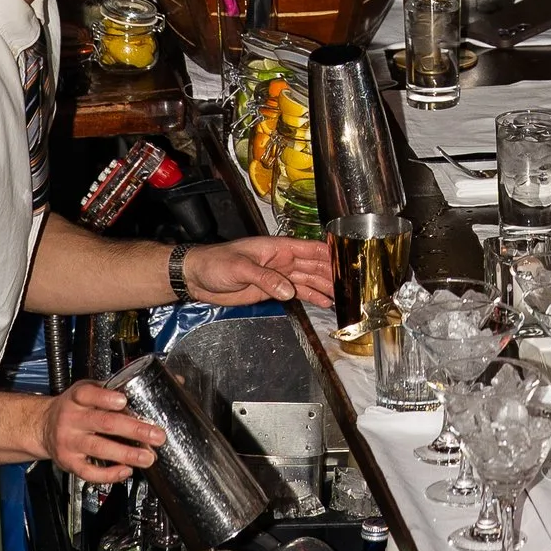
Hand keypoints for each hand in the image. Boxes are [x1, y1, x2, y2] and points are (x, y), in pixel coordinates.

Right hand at [39, 380, 158, 485]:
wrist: (43, 427)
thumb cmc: (73, 408)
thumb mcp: (86, 392)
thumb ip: (111, 392)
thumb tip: (147, 399)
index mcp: (77, 398)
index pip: (89, 395)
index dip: (105, 398)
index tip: (123, 401)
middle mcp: (72, 419)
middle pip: (104, 423)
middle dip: (133, 429)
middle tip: (155, 435)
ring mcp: (69, 442)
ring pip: (99, 448)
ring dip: (127, 454)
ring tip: (147, 458)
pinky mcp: (69, 462)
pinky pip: (89, 471)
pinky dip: (109, 474)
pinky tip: (125, 471)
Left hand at [184, 234, 334, 310]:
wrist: (198, 278)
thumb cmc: (216, 264)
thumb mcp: (239, 268)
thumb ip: (265, 279)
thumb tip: (288, 291)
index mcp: (277, 248)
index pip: (309, 248)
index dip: (329, 252)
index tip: (349, 258)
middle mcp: (282, 260)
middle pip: (314, 265)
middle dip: (333, 272)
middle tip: (353, 283)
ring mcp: (278, 276)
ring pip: (308, 280)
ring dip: (326, 287)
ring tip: (344, 296)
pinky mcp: (271, 290)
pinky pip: (297, 292)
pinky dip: (312, 297)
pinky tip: (325, 302)